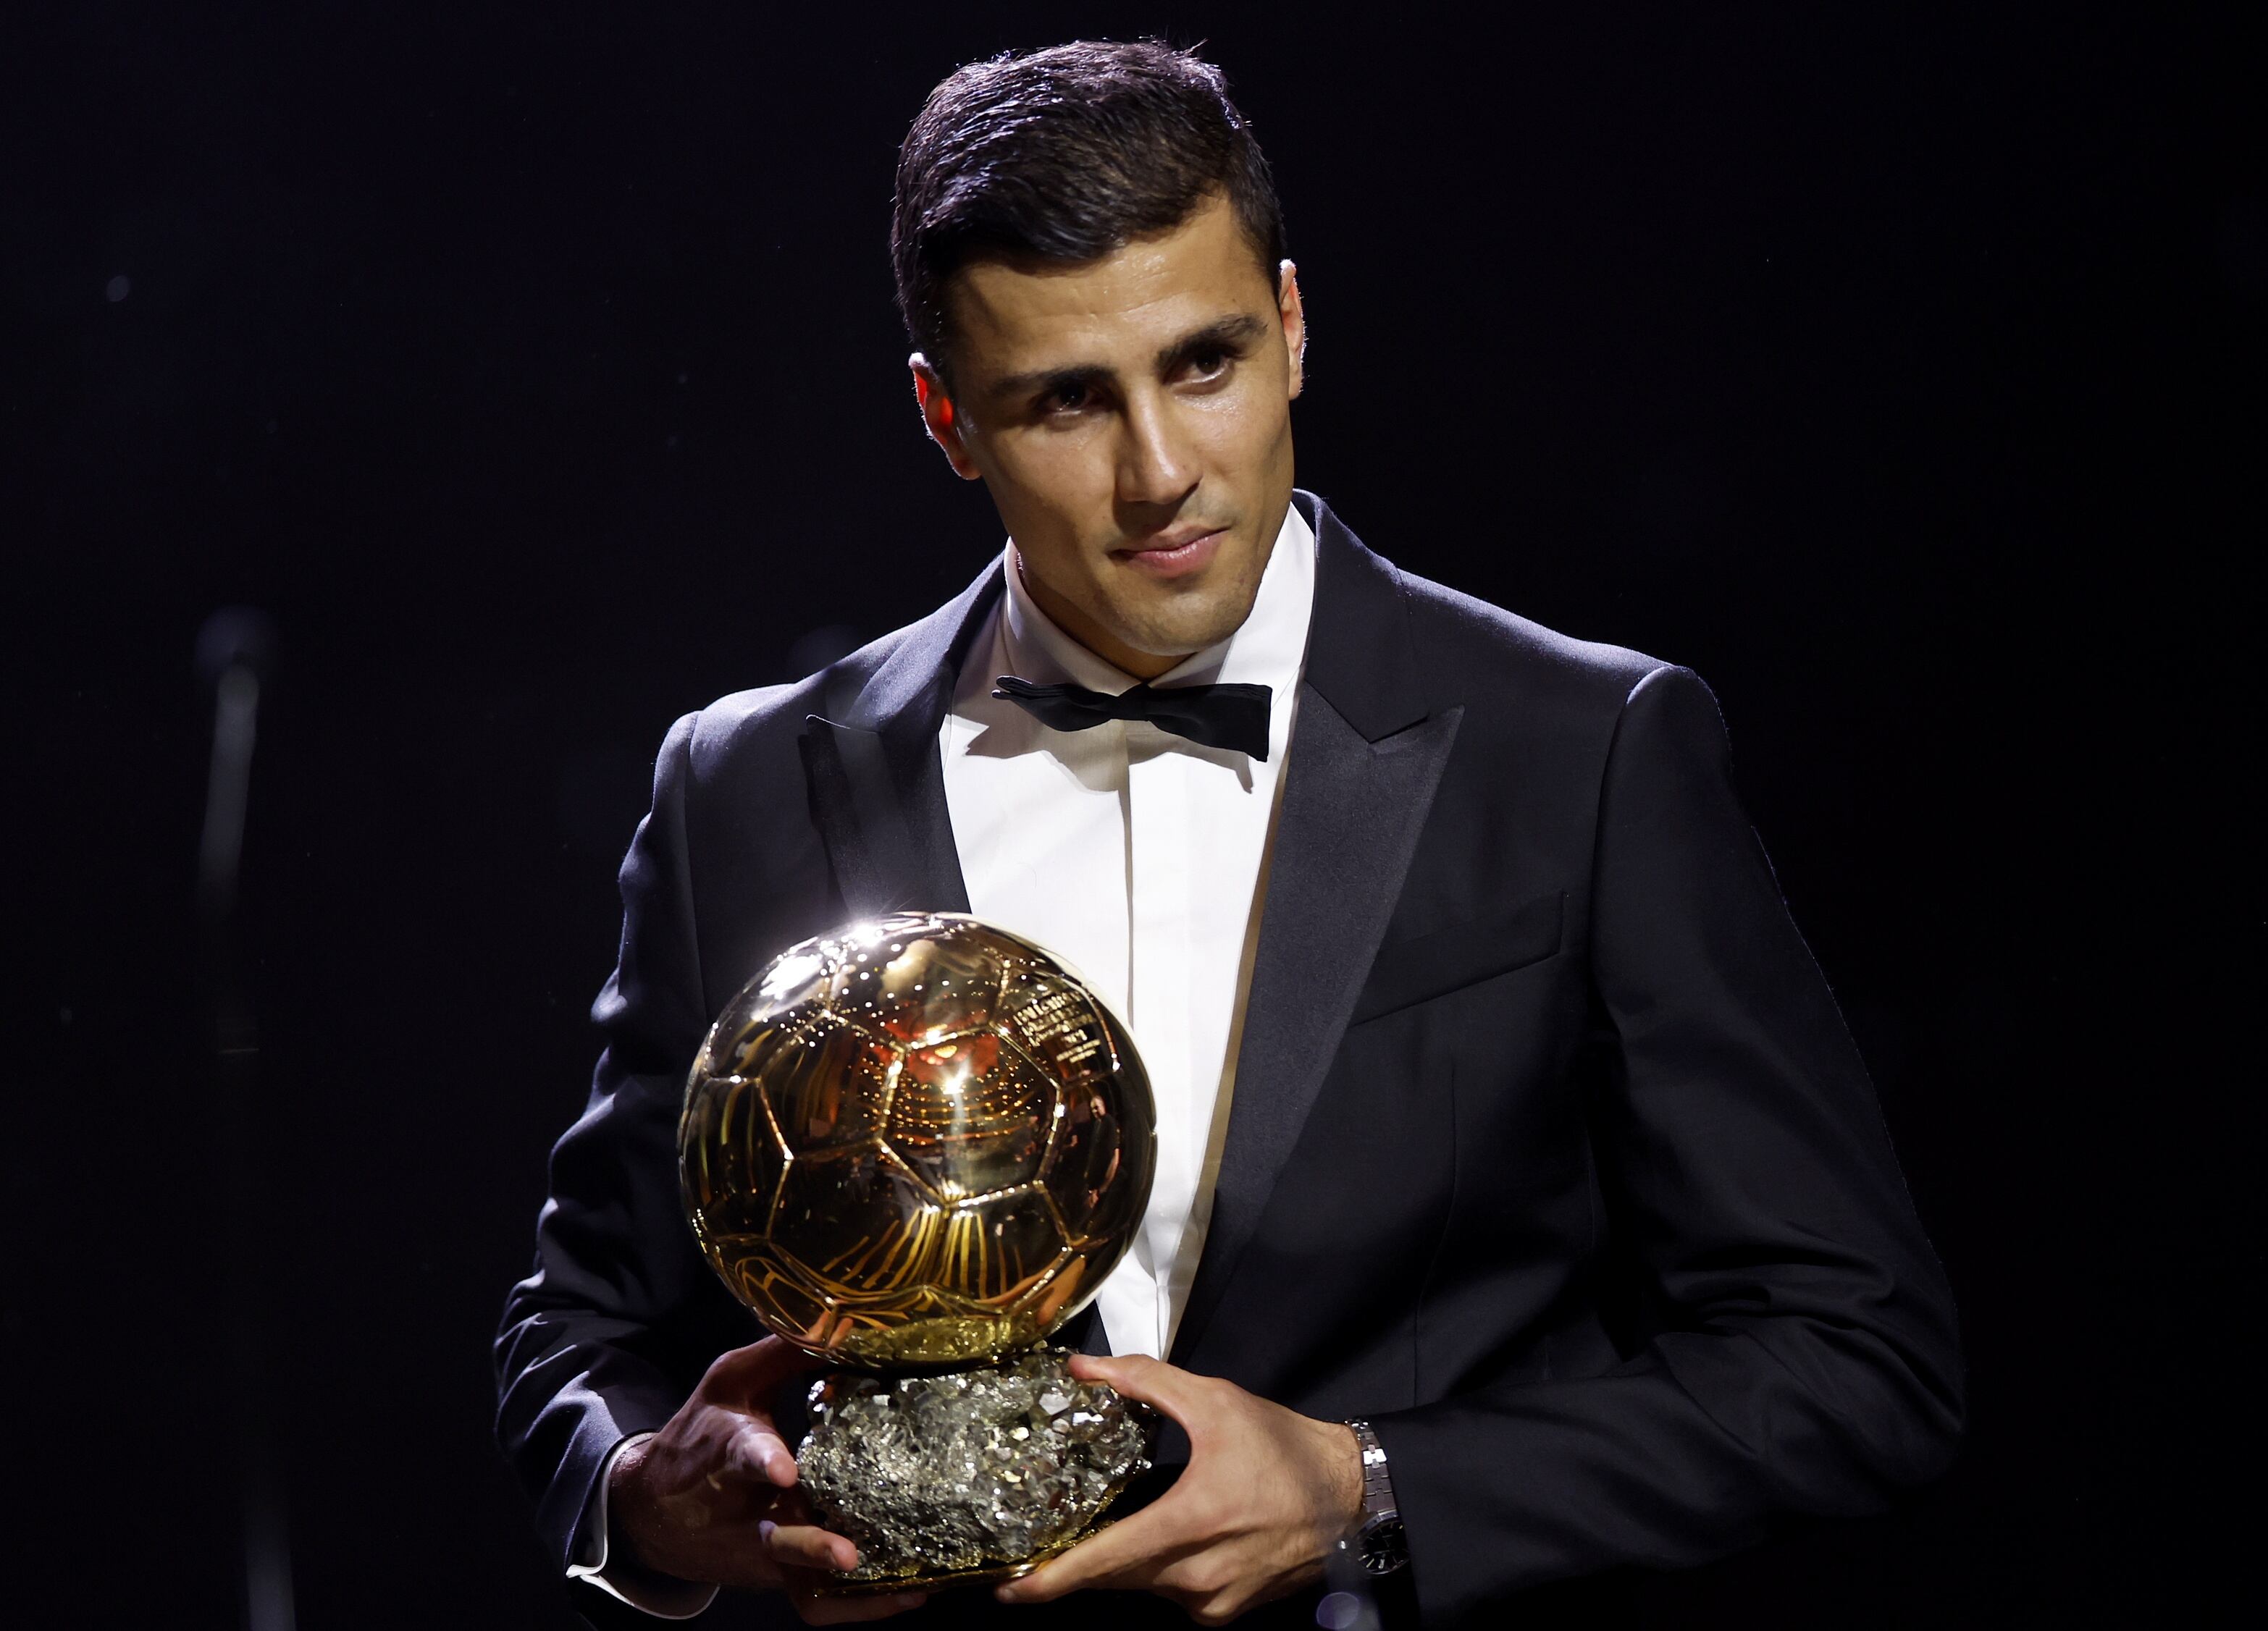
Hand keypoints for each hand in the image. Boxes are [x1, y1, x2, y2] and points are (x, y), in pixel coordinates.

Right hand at [609, 1337, 926, 1623]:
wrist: (653, 1509)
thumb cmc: (701, 1434)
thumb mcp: (730, 1382)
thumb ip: (781, 1353)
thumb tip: (839, 1320)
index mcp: (730, 1452)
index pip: (743, 1455)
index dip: (762, 1461)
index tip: (783, 1468)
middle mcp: (746, 1510)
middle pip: (777, 1535)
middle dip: (808, 1545)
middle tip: (845, 1554)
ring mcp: (764, 1550)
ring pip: (800, 1578)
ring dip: (848, 1585)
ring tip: (902, 1590)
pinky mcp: (779, 1577)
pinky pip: (815, 1604)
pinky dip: (857, 1609)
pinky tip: (908, 1596)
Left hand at [997, 1354, 1363, 1624]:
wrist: (1351, 1496)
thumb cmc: (1286, 1448)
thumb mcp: (1214, 1401)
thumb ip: (1145, 1381)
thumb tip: (1085, 1368)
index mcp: (1191, 1524)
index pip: (1107, 1561)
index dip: (1054, 1580)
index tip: (1012, 1588)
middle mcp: (1199, 1575)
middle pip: (1118, 1575)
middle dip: (1085, 1562)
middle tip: (1053, 1543)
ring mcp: (1216, 1600)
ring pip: (1146, 1584)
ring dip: (1130, 1559)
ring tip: (1132, 1524)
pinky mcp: (1229, 1610)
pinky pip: (1176, 1594)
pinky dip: (1164, 1569)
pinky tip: (1177, 1537)